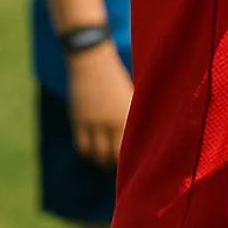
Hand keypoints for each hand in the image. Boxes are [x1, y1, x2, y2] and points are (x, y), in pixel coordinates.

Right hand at [66, 42, 132, 166]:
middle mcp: (112, 121)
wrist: (93, 62)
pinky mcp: (79, 121)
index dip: (135, 159)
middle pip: (113, 154)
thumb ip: (138, 112)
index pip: (132, 146)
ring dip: (101, 160)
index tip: (138, 164)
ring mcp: (94, 122)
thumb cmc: (117, 76)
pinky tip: (93, 151)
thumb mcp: (133, 94)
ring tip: (106, 160)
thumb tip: (148, 130)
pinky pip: (82, 146)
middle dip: (117, 163)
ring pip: (96, 154)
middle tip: (121, 165)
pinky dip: (87, 153)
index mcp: (130, 114)